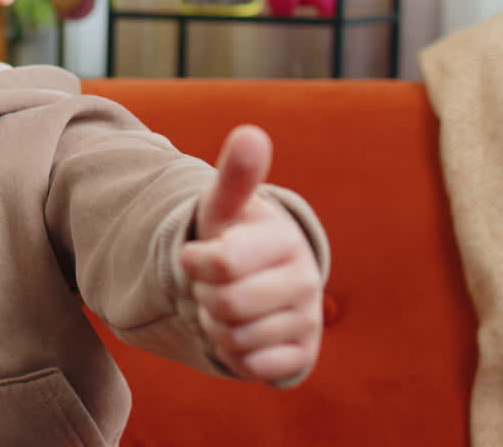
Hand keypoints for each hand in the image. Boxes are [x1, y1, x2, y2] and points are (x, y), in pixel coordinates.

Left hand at [179, 125, 322, 384]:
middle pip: (225, 305)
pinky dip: (236, 355)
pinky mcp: (302, 356)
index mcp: (283, 238)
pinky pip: (253, 368)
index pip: (220, 263)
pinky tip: (244, 332)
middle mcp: (304, 278)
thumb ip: (234, 176)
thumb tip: (250, 134)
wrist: (255, 278)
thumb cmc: (232, 237)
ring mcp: (307, 319)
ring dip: (218, 326)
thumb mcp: (224, 208)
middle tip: (216, 282)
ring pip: (235, 339)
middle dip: (206, 296)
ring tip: (229, 303)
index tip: (200, 253)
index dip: (195, 262)